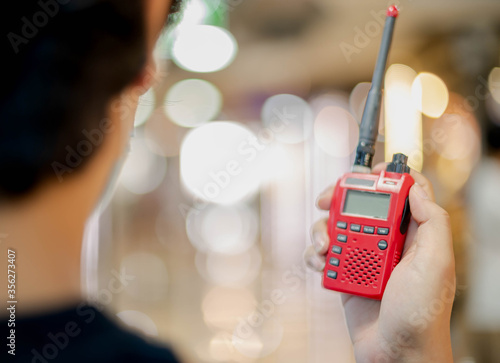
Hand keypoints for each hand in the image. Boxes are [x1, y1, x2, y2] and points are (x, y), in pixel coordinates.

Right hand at [305, 164, 455, 361]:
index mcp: (413, 235)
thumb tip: (414, 187)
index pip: (401, 194)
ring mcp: (363, 258)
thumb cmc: (422, 314)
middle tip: (324, 199)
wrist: (396, 354)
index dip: (387, 177)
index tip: (370, 172)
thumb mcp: (437, 264)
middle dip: (339, 198)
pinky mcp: (345, 274)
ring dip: (321, 231)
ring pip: (335, 227)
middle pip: (359, 205)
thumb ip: (431, 222)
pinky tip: (320, 264)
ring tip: (323, 246)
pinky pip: (324, 255)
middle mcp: (387, 242)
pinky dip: (315, 255)